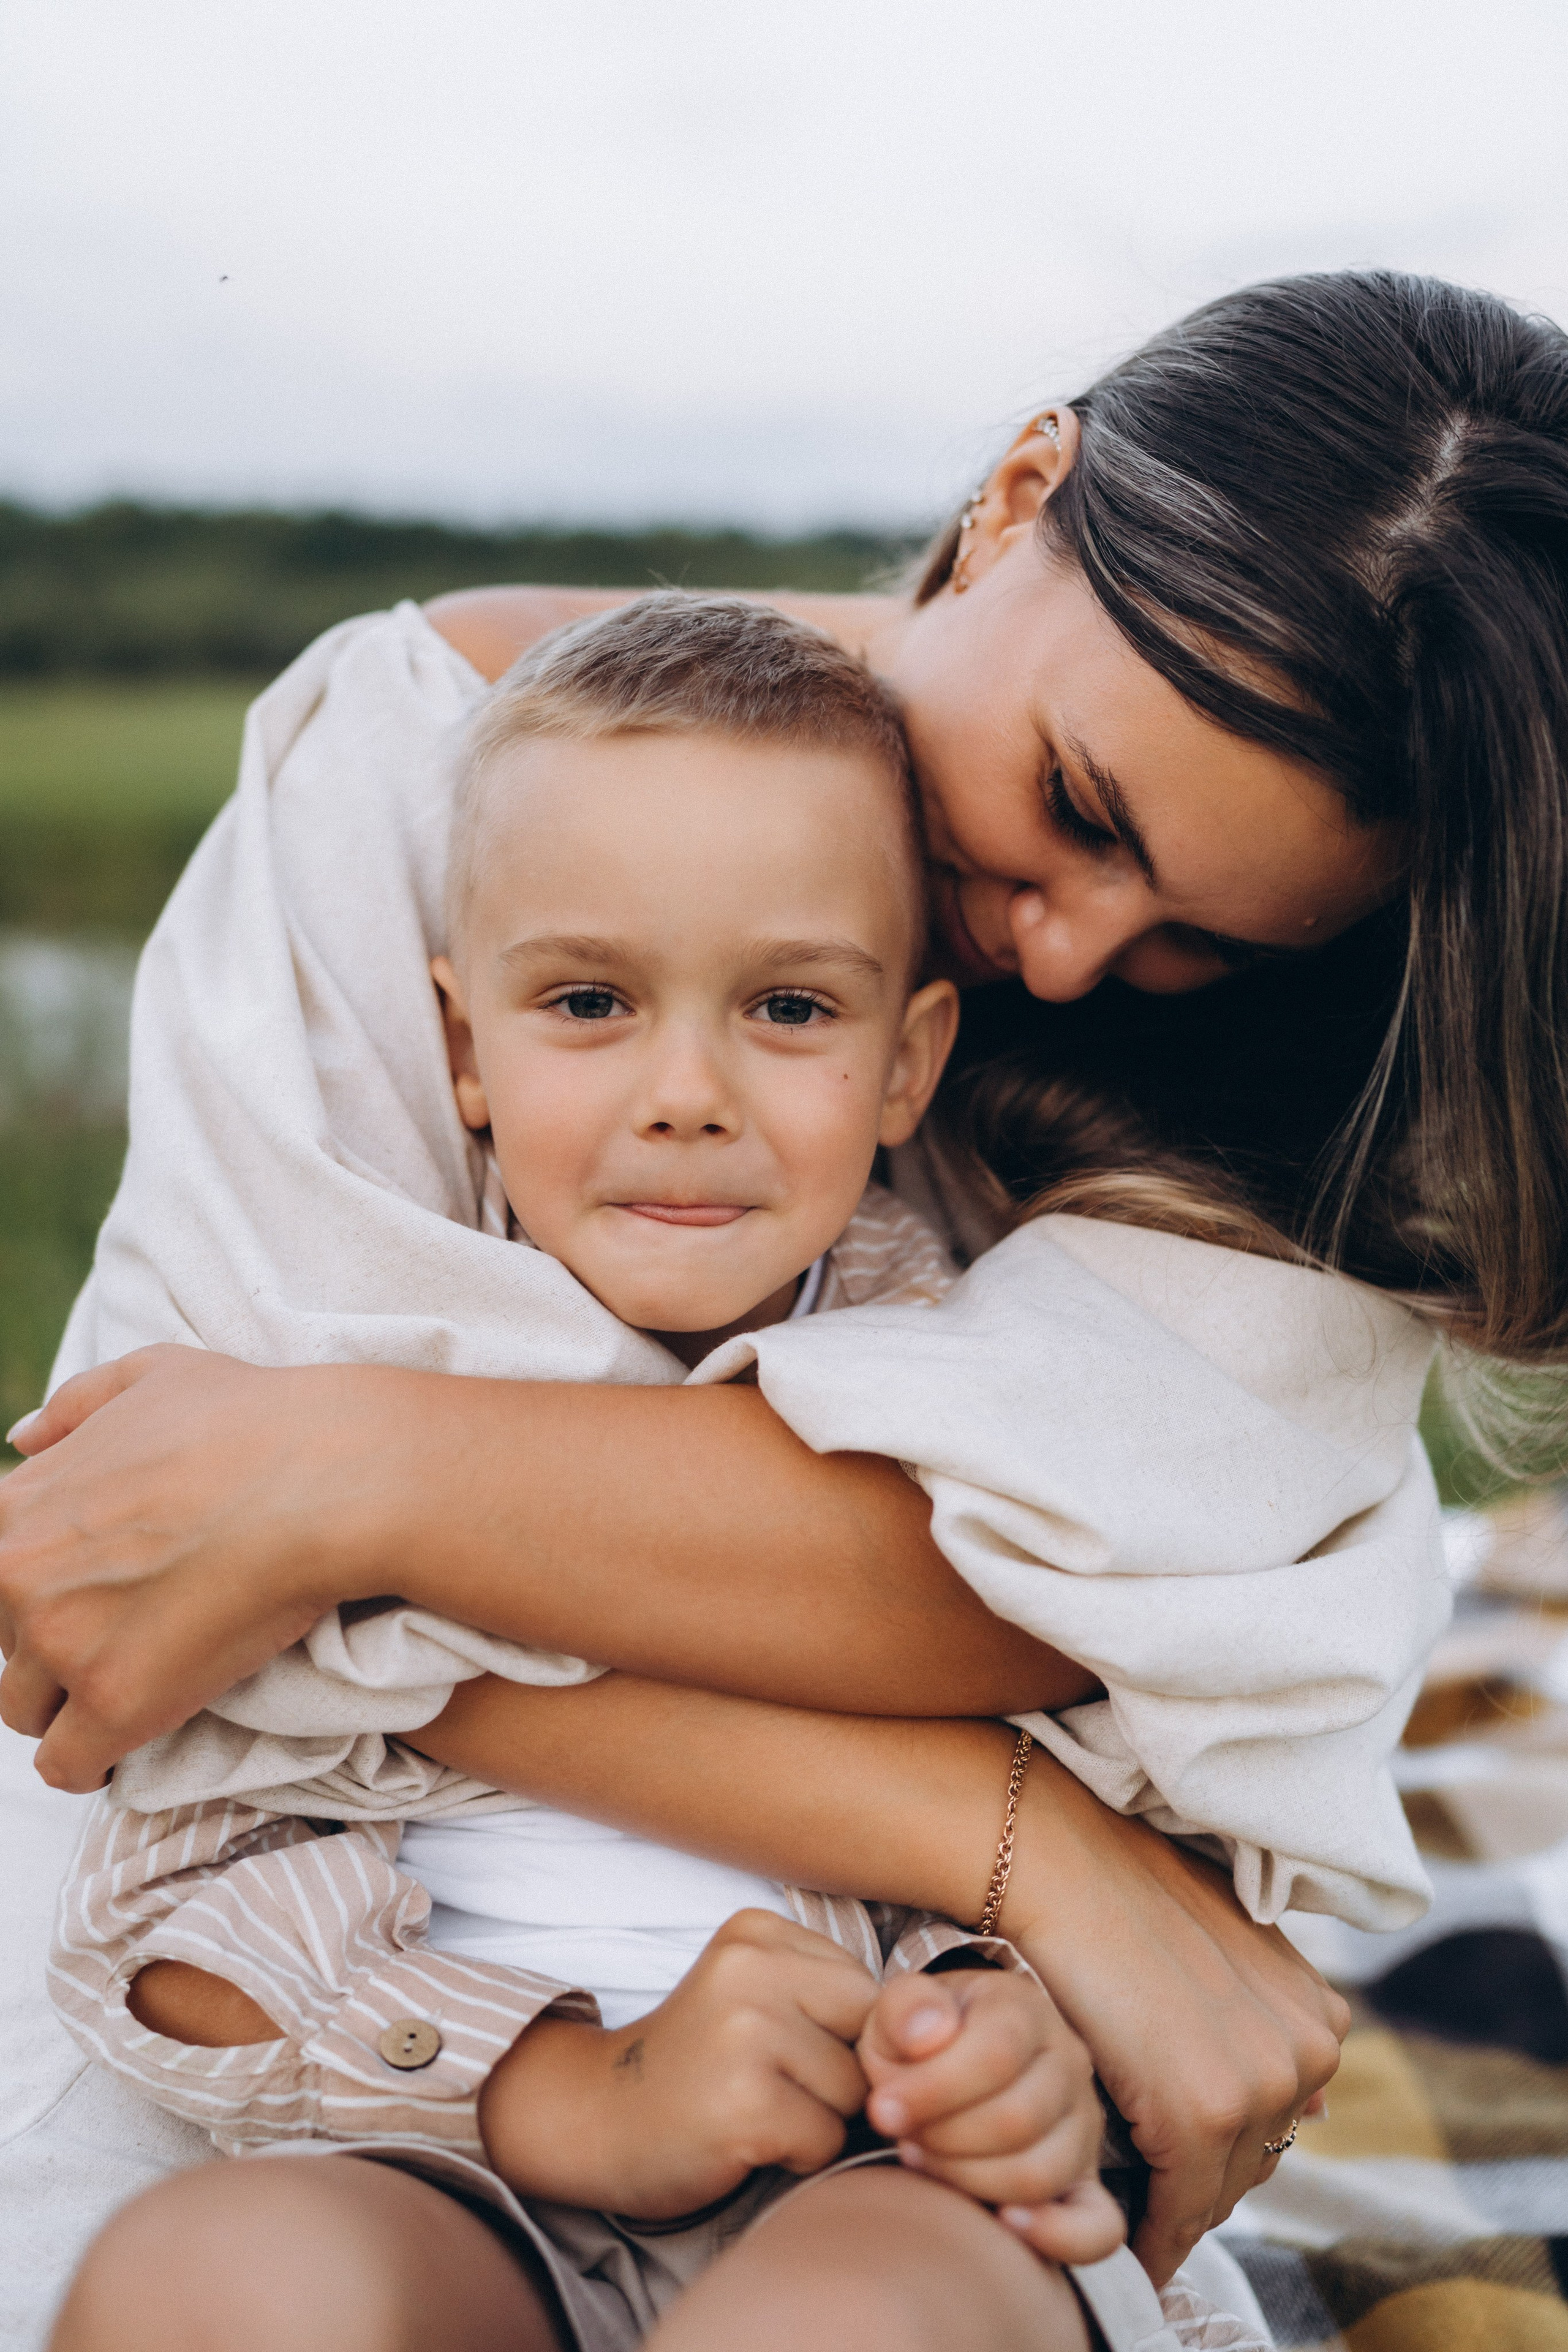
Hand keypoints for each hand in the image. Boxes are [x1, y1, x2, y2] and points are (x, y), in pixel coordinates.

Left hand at [0, 1346, 383, 1788]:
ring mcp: (62, 1643)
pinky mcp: (115, 1702)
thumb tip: (22, 1440)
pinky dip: (92, 1762)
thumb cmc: (251, 1420)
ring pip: (25, 1709)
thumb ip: (75, 1406)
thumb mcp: (151, 1375)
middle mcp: (17, 1576)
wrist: (324, 1478)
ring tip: (130, 1688)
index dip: (39, 1588)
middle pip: (6, 1644)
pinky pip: (68, 1765)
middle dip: (55, 1644)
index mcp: (17, 1505)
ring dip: (69, 1705)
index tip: (86, 1596)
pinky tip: (126, 1745)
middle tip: (125, 1635)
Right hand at [477, 1910, 877, 2218]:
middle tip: (771, 2084)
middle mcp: (750, 1969)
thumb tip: (942, 2038)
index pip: (865, 1987)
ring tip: (755, 2109)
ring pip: (854, 2092)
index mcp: (756, 1930)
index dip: (841, 2035)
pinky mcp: (745, 2105)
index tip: (782, 2049)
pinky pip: (825, 2140)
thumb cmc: (699, 2064)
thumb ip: (832, 1999)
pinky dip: (798, 2156)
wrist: (598, 2119)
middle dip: (842, 2074)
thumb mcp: (757, 1996)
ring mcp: (745, 2035)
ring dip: (820, 2120)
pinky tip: (745, 2140)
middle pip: (869, 2034)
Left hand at [859, 1964, 1124, 2265]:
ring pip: (1040, 2172)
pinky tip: (1005, 2223)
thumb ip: (906, 2008)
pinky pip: (1097, 2226)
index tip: (883, 2108)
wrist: (949, 2062)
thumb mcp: (900, 2011)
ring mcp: (1084, 2127)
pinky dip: (1056, 2235)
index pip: (996, 2054)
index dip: (933, 2090)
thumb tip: (928, 2032)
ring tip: (925, 2160)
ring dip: (968, 2178)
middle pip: (1017, 2119)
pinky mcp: (1087, 2184)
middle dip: (943, 2137)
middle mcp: (1068, 2064)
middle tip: (902, 2136)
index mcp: (1025, 2010)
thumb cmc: (922, 2041)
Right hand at [999, 1758, 1348, 2284]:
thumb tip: (1319, 2109)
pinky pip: (1183, 2209)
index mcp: (1319, 2018)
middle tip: (1142, 2192)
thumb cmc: (1125, 1896)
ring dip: (1177, 2207)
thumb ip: (1265, 2020)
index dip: (1222, 2151)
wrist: (1061, 1864)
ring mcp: (1262, 2085)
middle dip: (1202, 2181)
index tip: (1177, 2172)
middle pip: (1253, 2162)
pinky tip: (1126, 2238)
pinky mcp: (1202, 2113)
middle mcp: (1309, 2054)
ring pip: (1220, 2190)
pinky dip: (1155, 2233)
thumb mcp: (1226, 1950)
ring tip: (1127, 2211)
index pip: (1277, 2125)